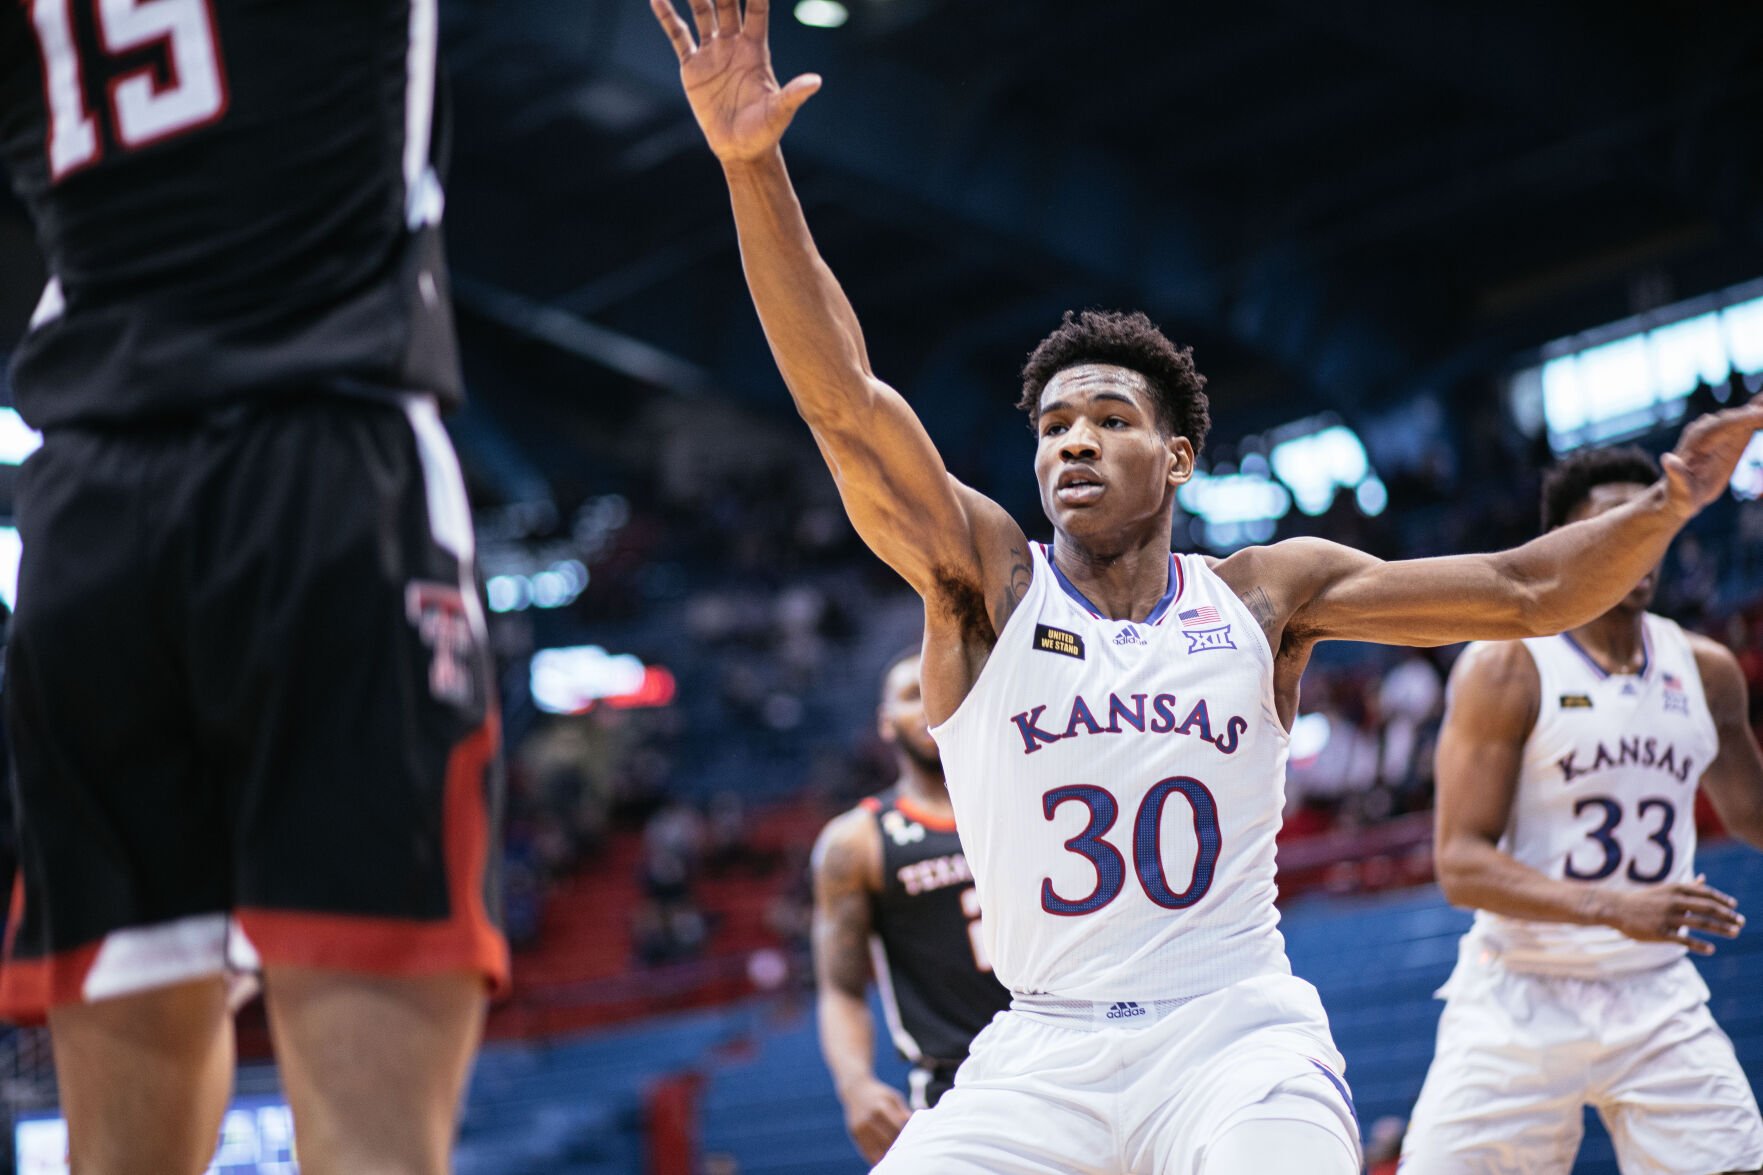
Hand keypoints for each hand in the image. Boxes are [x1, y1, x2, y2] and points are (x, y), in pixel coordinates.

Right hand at [650, 0, 821, 163]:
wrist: (740, 150)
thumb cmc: (765, 131)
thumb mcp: (780, 112)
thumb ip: (794, 94)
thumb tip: (815, 82)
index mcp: (756, 49)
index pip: (757, 9)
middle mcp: (734, 44)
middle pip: (728, 3)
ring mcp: (712, 53)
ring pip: (703, 13)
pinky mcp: (693, 67)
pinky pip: (678, 36)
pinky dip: (667, 17)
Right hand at [839, 1076, 911, 1164]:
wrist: (855, 1089)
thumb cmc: (879, 1095)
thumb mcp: (893, 1097)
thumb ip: (903, 1111)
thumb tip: (918, 1124)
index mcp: (881, 1107)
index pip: (897, 1128)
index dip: (906, 1136)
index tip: (914, 1142)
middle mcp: (869, 1118)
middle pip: (887, 1140)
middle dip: (898, 1147)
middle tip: (908, 1152)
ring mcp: (860, 1127)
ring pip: (877, 1148)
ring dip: (888, 1155)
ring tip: (897, 1158)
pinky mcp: (854, 1133)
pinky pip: (866, 1150)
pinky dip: (876, 1157)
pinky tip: (884, 1160)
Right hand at [1596, 877, 1743, 954]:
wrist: (1615, 908)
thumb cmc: (1642, 900)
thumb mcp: (1665, 889)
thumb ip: (1687, 887)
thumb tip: (1704, 879)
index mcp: (1675, 889)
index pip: (1705, 893)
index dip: (1722, 900)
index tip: (1734, 906)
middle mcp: (1674, 901)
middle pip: (1708, 908)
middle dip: (1727, 915)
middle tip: (1741, 922)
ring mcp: (1668, 917)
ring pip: (1701, 923)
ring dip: (1721, 928)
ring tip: (1734, 933)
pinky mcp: (1660, 932)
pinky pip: (1684, 939)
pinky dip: (1699, 944)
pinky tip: (1711, 949)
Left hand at [1662, 397, 1762, 518]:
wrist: (1682, 492)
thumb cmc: (1679, 493)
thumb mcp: (1678, 488)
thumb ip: (1676, 475)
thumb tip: (1667, 459)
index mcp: (1695, 442)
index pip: (1721, 425)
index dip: (1742, 419)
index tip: (1761, 416)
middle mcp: (1705, 431)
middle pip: (1734, 417)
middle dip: (1754, 412)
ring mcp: (1717, 432)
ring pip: (1741, 416)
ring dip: (1758, 411)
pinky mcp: (1728, 436)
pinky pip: (1746, 423)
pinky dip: (1757, 416)